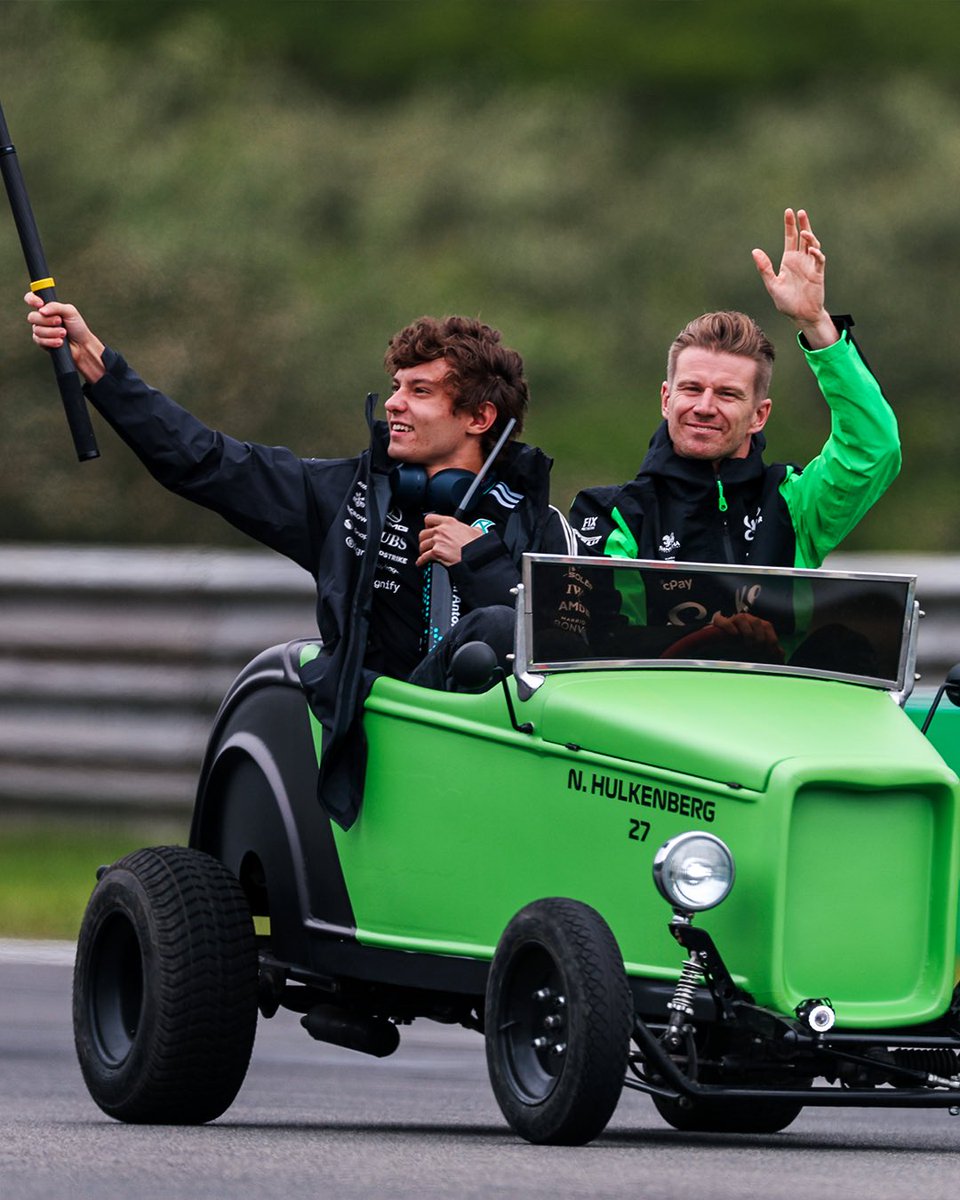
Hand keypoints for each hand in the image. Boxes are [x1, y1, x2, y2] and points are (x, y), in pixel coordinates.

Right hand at [24, 293, 105, 382]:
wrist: (82, 345)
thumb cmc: (77, 327)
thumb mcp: (70, 312)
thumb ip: (56, 307)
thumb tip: (41, 310)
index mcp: (47, 307)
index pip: (31, 298)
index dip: (32, 300)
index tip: (40, 304)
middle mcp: (41, 318)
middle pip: (32, 316)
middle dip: (47, 320)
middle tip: (60, 322)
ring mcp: (40, 330)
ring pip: (37, 330)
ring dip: (52, 332)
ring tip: (64, 333)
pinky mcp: (41, 342)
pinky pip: (39, 340)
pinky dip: (51, 341)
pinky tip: (60, 342)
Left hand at [416, 514, 482, 566]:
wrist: (476, 556)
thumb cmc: (476, 545)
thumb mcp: (476, 531)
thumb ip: (471, 528)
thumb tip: (474, 530)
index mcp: (449, 522)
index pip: (430, 518)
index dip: (428, 524)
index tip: (429, 528)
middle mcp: (441, 530)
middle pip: (423, 533)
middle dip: (424, 539)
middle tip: (427, 543)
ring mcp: (438, 541)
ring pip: (422, 545)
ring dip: (423, 550)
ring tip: (425, 553)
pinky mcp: (436, 553)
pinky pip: (424, 557)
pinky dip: (421, 560)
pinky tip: (422, 562)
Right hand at [710, 611, 784, 662]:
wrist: (719, 645)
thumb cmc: (741, 648)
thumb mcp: (758, 651)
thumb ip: (771, 652)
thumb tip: (781, 656)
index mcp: (758, 624)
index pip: (768, 627)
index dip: (770, 640)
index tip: (769, 653)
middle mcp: (747, 619)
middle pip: (757, 622)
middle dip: (760, 638)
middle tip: (757, 651)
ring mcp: (732, 619)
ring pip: (742, 618)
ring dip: (747, 633)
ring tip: (747, 645)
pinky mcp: (718, 622)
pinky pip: (722, 620)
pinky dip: (728, 626)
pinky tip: (734, 635)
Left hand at [751, 208, 836, 348]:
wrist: (800, 315)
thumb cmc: (787, 302)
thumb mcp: (772, 284)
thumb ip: (764, 268)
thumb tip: (755, 250)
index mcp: (789, 260)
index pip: (790, 238)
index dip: (790, 225)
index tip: (789, 212)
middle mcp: (801, 260)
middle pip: (803, 237)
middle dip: (802, 224)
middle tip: (799, 211)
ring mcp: (810, 265)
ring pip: (813, 245)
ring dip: (810, 237)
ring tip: (804, 231)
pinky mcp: (818, 273)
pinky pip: (819, 260)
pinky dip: (816, 253)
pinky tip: (811, 248)